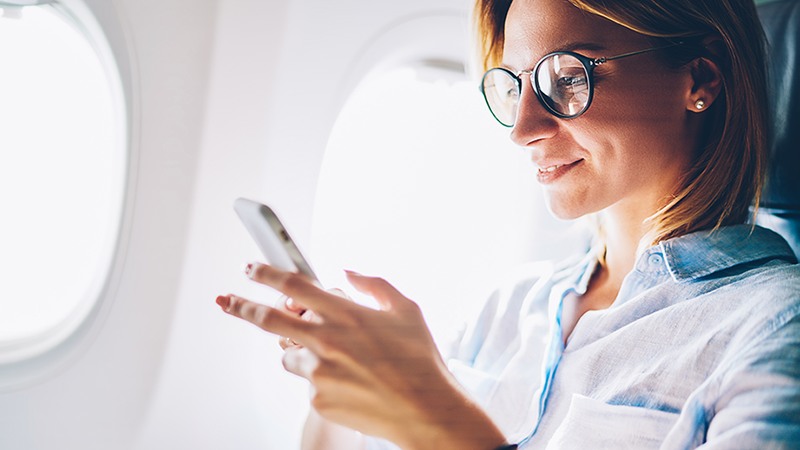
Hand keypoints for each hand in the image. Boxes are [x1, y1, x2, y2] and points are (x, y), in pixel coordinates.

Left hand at [215, 264, 506, 449]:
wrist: (426, 410)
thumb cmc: (420, 360)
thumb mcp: (406, 310)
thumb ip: (373, 285)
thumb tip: (348, 274)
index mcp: (346, 314)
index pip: (293, 286)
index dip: (266, 274)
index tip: (251, 268)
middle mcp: (327, 340)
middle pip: (269, 319)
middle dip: (242, 306)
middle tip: (227, 300)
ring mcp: (320, 372)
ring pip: (289, 355)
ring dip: (300, 351)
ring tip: (332, 357)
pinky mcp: (319, 398)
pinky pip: (308, 382)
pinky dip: (321, 378)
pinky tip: (350, 381)